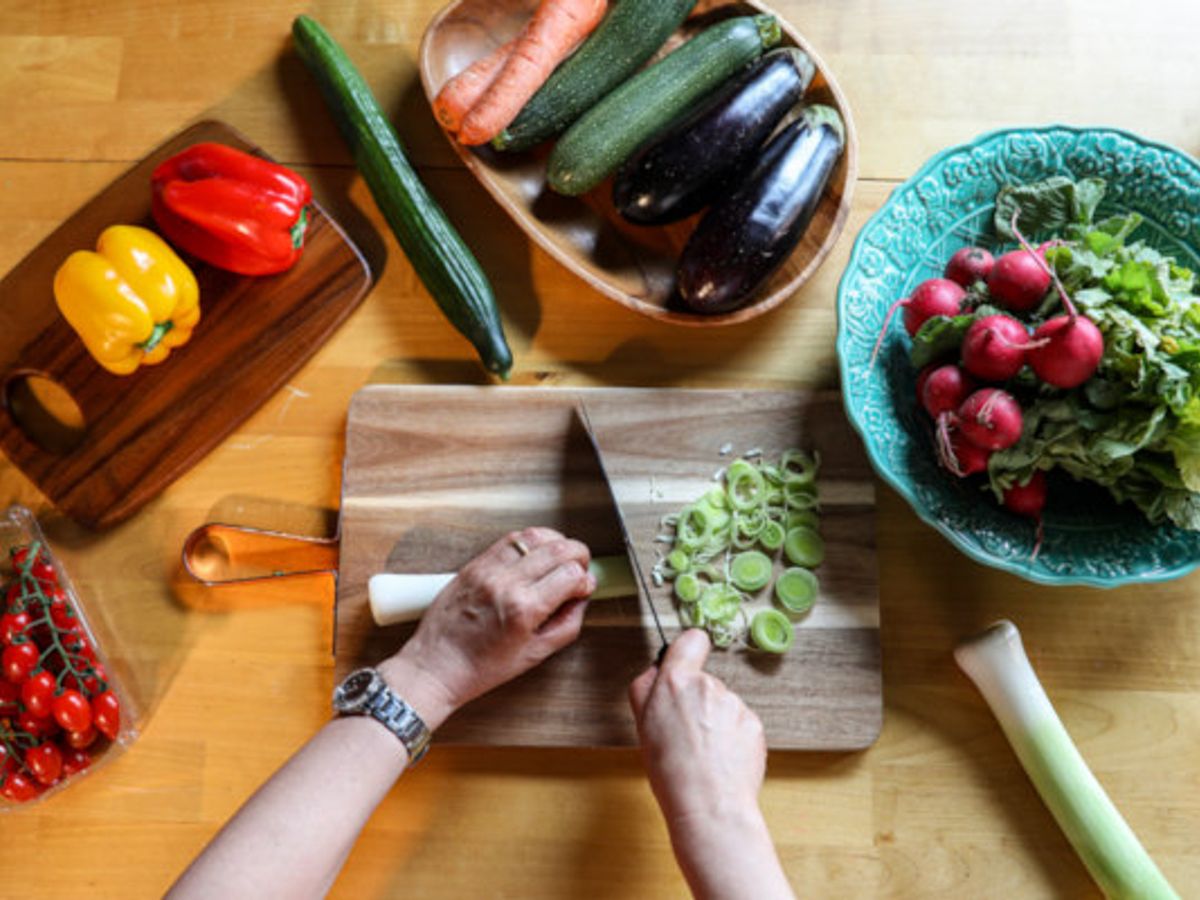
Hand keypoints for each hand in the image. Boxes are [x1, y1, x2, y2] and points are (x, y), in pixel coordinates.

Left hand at [380, 528, 594, 729]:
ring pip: (535, 536)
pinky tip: (534, 555)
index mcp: (524, 609)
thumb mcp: (535, 655)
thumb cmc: (481, 667)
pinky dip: (529, 542)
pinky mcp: (474, 565)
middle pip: (559, 548)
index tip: (584, 588)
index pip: (571, 574)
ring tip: (559, 558)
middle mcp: (506, 583)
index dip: (586, 580)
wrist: (436, 666)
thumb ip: (566, 624)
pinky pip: (509, 540)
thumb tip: (582, 597)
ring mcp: (488, 570)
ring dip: (555, 542)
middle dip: (578, 555)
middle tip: (579, 569)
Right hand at [629, 629, 766, 829]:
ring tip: (704, 753)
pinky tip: (721, 759)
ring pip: (722, 705)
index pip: (691, 640)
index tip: (685, 662)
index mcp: (676, 682)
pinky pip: (740, 723)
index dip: (688, 650)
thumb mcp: (642, 726)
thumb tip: (655, 672)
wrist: (709, 806)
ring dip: (715, 721)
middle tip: (685, 733)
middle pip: (704, 681)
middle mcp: (708, 686)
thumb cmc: (672, 773)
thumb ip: (646, 689)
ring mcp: (734, 704)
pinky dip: (733, 738)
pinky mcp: (753, 724)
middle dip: (697, 700)